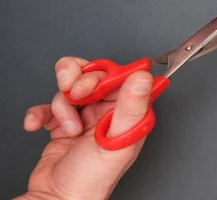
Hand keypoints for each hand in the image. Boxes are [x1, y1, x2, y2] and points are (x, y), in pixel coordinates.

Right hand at [18, 57, 153, 199]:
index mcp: (130, 114)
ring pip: (71, 89)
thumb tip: (143, 77)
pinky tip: (37, 124)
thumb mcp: (117, 140)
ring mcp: (86, 118)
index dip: (105, 74)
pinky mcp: (62, 125)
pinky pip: (49, 106)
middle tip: (75, 96)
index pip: (121, 77)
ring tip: (66, 127)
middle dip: (79, 83)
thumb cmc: (93, 178)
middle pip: (94, 77)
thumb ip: (131, 107)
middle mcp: (109, 113)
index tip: (93, 83)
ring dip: (61, 105)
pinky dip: (40, 113)